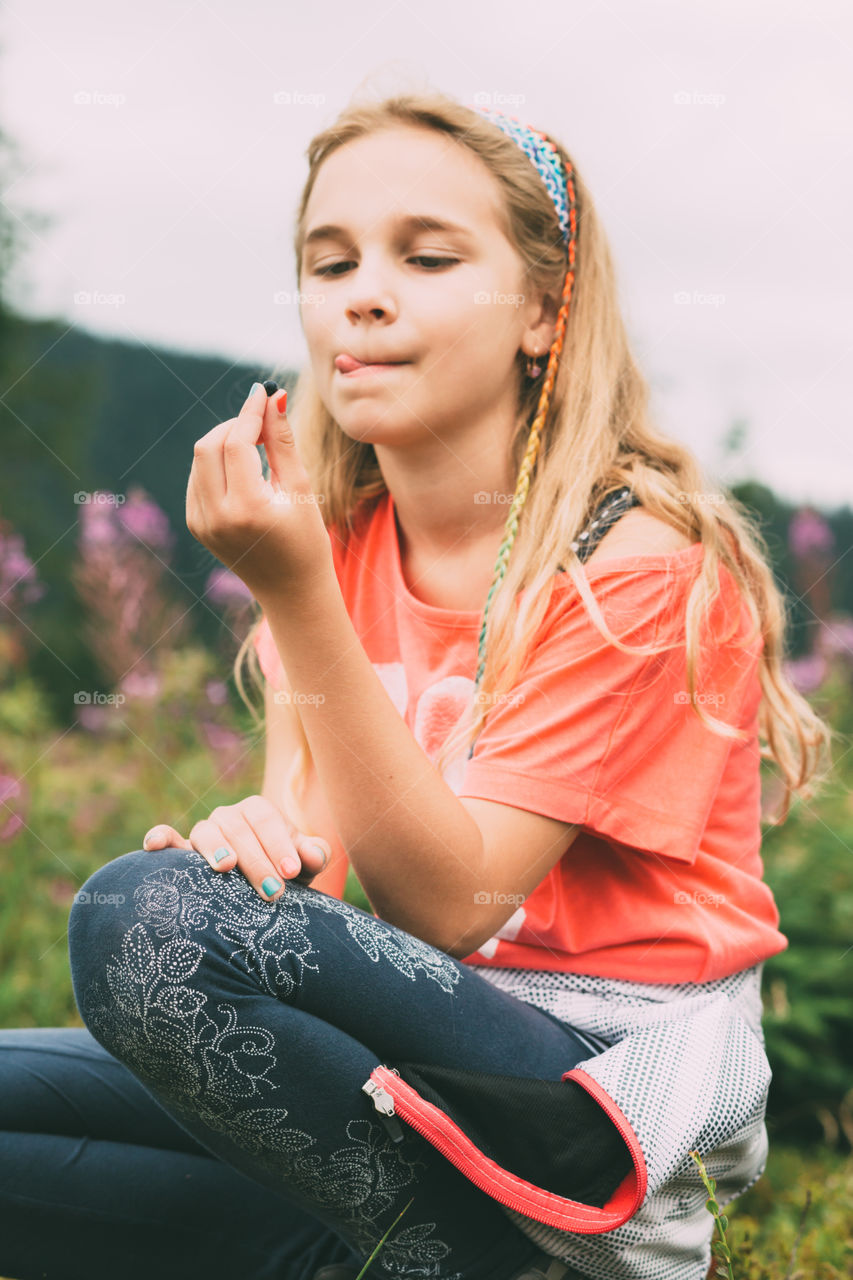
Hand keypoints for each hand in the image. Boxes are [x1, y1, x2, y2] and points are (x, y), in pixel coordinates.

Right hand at [141, 794, 331, 901]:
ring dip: (215, 848)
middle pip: (238, 830)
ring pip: (205, 832)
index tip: (290, 871)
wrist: (264, 882)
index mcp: (258, 811)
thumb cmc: (285, 871)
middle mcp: (228, 817)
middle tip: (273, 891)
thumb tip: (313, 854)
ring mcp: (204, 833)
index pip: (266, 820)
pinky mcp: (182, 852)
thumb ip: (313, 855)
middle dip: (256, 860)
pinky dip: (160, 838)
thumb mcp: (304, 865)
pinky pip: (168, 839)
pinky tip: (154, 845)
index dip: (278, 844)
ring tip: (227, 867)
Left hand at [185, 383, 330, 602]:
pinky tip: (243, 470)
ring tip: (257, 447)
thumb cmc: (305, 540)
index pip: (237, 443)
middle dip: (234, 425)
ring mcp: (201, 523)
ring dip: (225, 442)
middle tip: (262, 422)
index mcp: (247, 509)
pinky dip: (216, 464)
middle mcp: (216, 517)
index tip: (263, 392)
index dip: (250, 413)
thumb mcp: (300, 489)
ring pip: (200, 460)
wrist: (291, 590)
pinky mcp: (196, 524)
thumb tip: (272, 398)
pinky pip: (197, 479)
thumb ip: (282, 442)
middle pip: (209, 446)